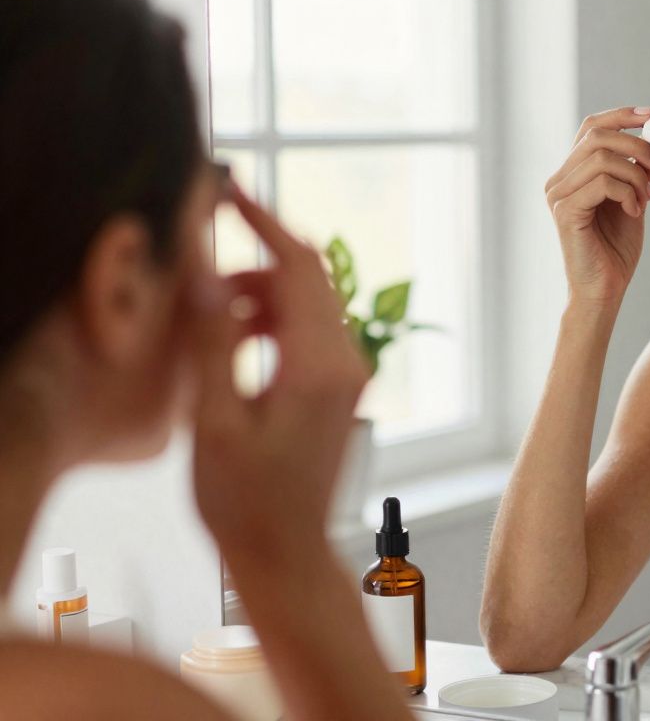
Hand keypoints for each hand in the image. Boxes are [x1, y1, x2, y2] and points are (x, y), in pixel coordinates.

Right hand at [189, 184, 369, 554]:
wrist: (287, 551)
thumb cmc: (247, 500)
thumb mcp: (216, 420)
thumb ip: (214, 342)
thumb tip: (209, 272)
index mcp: (319, 366)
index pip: (299, 267)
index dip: (263, 223)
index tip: (229, 194)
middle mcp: (346, 362)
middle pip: (309, 277)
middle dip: (256, 258)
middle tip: (204, 261)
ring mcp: (349, 374)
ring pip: (307, 303)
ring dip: (260, 296)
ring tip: (210, 323)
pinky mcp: (340, 387)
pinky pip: (309, 331)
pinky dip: (272, 322)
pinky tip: (234, 347)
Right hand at [544, 106, 649, 304]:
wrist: (605, 290)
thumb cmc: (616, 250)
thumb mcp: (633, 200)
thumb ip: (638, 172)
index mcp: (572, 174)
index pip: (591, 128)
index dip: (621, 116)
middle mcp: (559, 180)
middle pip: (597, 135)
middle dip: (637, 145)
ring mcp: (558, 195)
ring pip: (602, 158)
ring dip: (635, 174)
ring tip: (645, 199)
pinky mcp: (565, 211)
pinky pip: (602, 182)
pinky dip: (627, 192)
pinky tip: (634, 211)